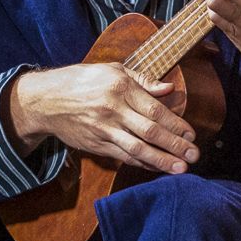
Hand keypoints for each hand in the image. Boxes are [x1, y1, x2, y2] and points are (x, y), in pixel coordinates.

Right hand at [4, 62, 199, 176]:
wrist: (46, 100)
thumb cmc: (82, 81)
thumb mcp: (112, 70)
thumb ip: (142, 80)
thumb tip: (169, 89)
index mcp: (120, 88)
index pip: (155, 110)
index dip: (176, 124)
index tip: (192, 134)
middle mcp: (113, 110)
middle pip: (150, 131)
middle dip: (175, 145)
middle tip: (194, 155)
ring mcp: (103, 130)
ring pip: (137, 148)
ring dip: (161, 160)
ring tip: (181, 169)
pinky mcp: (95, 144)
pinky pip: (123, 156)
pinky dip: (141, 163)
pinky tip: (156, 167)